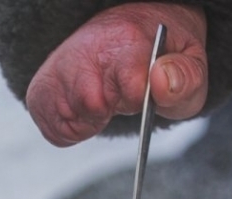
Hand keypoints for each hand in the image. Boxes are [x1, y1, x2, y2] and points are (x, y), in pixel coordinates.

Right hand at [25, 3, 207, 146]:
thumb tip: (162, 83)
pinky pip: (54, 131)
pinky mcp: (40, 89)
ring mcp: (58, 67)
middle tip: (121, 95)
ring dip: (92, 120)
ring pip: (71, 117)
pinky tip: (86, 110)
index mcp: (127, 38)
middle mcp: (85, 48)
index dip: (136, 99)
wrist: (129, 33)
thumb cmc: (161, 56)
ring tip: (105, 99)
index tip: (140, 95)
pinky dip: (74, 130)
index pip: (127, 84)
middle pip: (91, 103)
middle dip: (111, 110)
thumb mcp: (191, 64)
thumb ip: (185, 78)